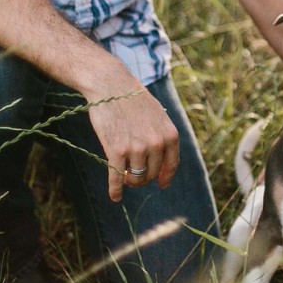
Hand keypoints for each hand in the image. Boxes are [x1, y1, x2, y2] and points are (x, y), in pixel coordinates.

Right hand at [87, 83, 180, 201]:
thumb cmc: (133, 99)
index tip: (161, 183)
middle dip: (143, 177)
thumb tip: (163, 164)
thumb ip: (162, 137)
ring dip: (130, 181)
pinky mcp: (116, 150)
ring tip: (124, 178)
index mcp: (169, 135)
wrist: (111, 85)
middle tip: (134, 174)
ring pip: (136, 178)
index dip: (165, 176)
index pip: (171, 165)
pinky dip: (115, 190)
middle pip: (151, 174)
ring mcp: (136, 148)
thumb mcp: (157, 116)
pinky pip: (117, 178)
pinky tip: (115, 197)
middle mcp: (156, 143)